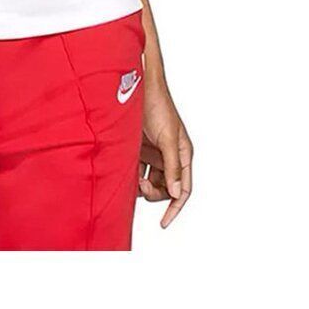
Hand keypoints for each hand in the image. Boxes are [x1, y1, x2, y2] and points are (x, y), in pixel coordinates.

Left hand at [138, 79, 192, 226]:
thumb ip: (172, 166)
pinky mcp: (139, 148)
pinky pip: (137, 169)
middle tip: (140, 184)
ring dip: (141, 185)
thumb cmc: (158, 106)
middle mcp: (170, 156)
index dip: (175, 208)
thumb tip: (176, 194)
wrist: (137, 85)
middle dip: (154, 192)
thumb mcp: (167, 138)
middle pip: (166, 189)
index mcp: (183, 154)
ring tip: (132, 177)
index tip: (163, 223)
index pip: (184, 190)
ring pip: (150, 181)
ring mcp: (154, 152)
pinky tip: (124, 173)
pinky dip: (131, 175)